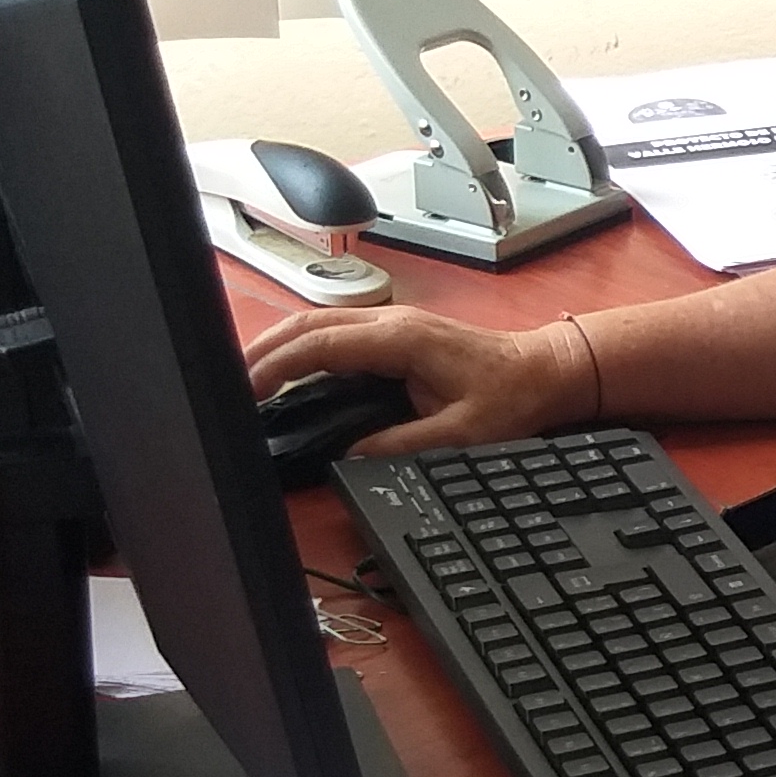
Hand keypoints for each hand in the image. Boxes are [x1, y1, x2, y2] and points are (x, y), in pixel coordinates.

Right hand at [237, 302, 590, 457]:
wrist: (547, 370)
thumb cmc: (513, 397)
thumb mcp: (461, 433)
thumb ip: (401, 445)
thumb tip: (350, 454)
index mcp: (400, 339)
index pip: (320, 345)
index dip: (276, 366)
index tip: (244, 388)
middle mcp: (390, 322)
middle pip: (308, 325)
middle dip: (262, 351)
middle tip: (227, 383)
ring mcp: (392, 323)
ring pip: (319, 325)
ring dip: (280, 348)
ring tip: (246, 378)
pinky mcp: (395, 334)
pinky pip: (337, 334)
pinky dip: (305, 350)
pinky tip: (289, 372)